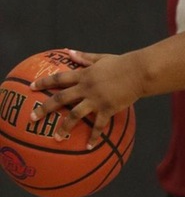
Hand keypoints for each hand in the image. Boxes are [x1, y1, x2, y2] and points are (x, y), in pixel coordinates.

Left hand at [29, 51, 144, 148]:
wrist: (140, 72)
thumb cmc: (122, 63)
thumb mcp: (102, 58)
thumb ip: (84, 57)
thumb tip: (68, 51)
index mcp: (84, 75)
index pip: (59, 78)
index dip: (44, 82)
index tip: (31, 87)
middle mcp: (86, 88)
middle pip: (60, 98)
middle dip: (45, 108)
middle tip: (33, 117)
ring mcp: (96, 99)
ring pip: (75, 114)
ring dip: (64, 127)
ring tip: (57, 137)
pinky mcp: (107, 108)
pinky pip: (98, 125)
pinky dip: (94, 136)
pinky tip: (89, 145)